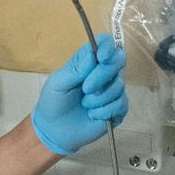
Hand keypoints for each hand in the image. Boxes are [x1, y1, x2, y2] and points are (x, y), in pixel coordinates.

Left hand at [31, 35, 128, 155]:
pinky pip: (121, 104)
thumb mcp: (58, 82)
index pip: (105, 44)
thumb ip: (76, 68)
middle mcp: (103, 73)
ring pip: (118, 85)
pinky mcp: (117, 109)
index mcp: (87, 62)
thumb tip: (93, 53)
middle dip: (102, 75)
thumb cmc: (53, 103)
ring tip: (84, 105)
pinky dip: (104, 110)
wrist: (54, 131)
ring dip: (99, 97)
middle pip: (118, 61)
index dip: (107, 46)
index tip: (101, 57)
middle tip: (85, 88)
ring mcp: (112, 90)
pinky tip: (92, 114)